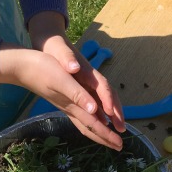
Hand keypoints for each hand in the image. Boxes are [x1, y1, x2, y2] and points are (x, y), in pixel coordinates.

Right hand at [0, 42, 123, 150]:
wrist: (21, 67)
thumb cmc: (41, 69)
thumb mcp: (62, 79)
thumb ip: (78, 95)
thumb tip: (94, 110)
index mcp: (73, 104)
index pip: (94, 124)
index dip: (107, 135)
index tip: (120, 145)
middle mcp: (70, 107)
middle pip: (90, 128)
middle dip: (105, 138)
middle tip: (119, 146)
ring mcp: (65, 104)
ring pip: (85, 123)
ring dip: (99, 131)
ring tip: (109, 136)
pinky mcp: (62, 99)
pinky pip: (80, 115)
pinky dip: (90, 120)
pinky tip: (93, 118)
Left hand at [27, 12, 124, 137]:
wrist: (50, 41)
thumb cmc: (54, 47)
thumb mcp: (59, 51)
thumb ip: (67, 59)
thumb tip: (75, 67)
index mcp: (87, 70)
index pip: (102, 86)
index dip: (107, 100)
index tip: (111, 113)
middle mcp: (91, 78)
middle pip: (109, 96)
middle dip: (116, 112)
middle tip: (121, 128)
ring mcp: (88, 84)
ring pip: (104, 101)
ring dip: (112, 116)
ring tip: (118, 131)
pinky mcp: (83, 87)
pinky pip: (96, 103)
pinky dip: (101, 114)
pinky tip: (103, 125)